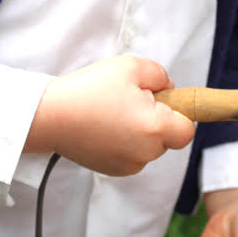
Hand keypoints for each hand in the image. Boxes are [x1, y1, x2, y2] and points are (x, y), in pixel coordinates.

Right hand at [23, 55, 194, 174]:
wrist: (50, 116)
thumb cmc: (89, 90)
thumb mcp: (131, 67)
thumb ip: (160, 75)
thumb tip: (169, 89)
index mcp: (155, 129)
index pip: (187, 129)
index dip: (179, 111)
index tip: (162, 99)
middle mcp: (145, 153)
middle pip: (168, 137)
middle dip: (156, 117)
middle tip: (130, 98)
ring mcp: (128, 165)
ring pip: (148, 146)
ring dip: (139, 129)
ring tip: (112, 110)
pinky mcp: (111, 169)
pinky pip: (131, 154)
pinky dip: (123, 140)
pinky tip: (104, 125)